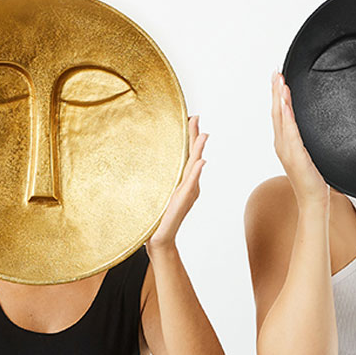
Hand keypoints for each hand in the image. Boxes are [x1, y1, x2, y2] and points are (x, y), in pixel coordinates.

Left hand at [147, 114, 206, 250]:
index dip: (189, 136)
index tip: (190, 118)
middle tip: (197, 116)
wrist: (159, 238)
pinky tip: (201, 161)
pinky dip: (196, 172)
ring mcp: (188, 192)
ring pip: (195, 166)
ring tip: (204, 134)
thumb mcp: (156, 193)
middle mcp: (189, 184)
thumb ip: (159, 181)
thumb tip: (151, 166)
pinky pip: (191, 183)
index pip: (187, 154)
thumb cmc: (156, 217)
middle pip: (193, 155)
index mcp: (181, 180)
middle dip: (195, 136)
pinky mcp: (183, 200)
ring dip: (199, 150)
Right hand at [271, 70, 328, 207]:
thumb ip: (305, 140)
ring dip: (280, 99)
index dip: (277, 96)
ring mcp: (287, 149)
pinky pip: (290, 131)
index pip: (279, 114)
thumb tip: (311, 127)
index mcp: (284, 143)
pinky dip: (286, 116)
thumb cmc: (312, 179)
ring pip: (281, 119)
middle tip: (276, 73)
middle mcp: (282, 144)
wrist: (313, 198)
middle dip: (276, 91)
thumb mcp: (309, 154)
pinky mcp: (295, 154)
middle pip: (277, 113)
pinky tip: (285, 104)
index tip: (278, 79)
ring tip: (279, 82)